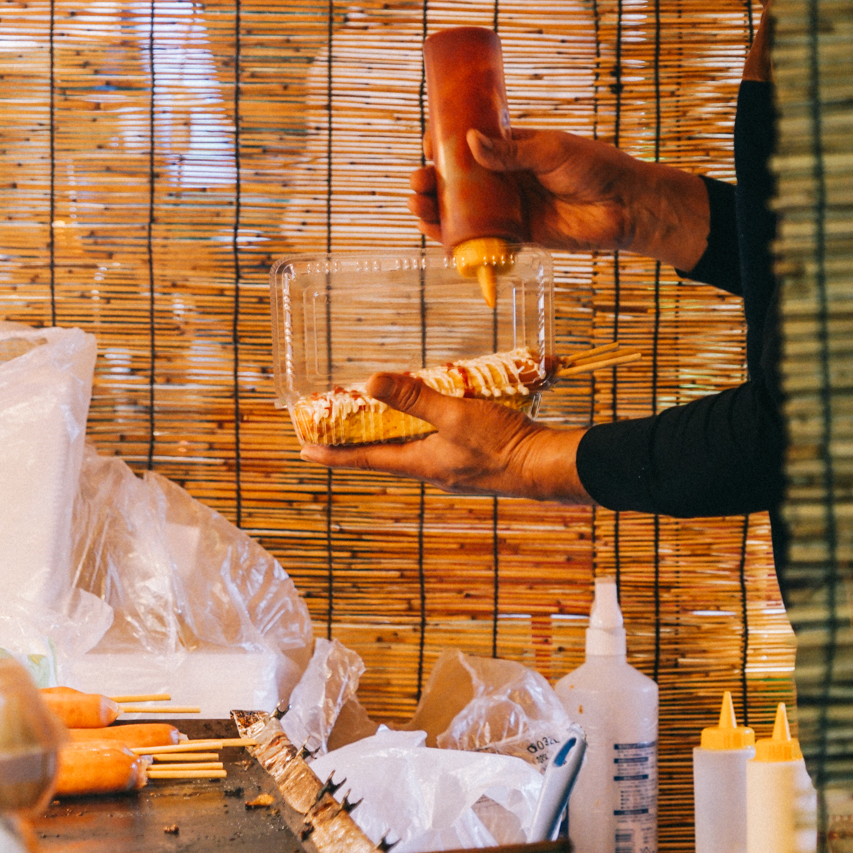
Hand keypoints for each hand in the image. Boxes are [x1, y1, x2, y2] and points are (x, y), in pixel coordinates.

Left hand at [298, 372, 592, 503]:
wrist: (549, 467)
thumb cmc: (502, 444)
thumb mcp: (454, 415)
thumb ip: (414, 397)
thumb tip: (370, 382)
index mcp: (421, 464)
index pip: (366, 459)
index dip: (334, 454)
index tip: (304, 451)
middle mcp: (433, 470)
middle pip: (386, 454)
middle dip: (360, 440)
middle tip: (334, 427)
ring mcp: (454, 467)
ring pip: (413, 447)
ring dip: (394, 431)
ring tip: (377, 413)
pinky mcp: (474, 460)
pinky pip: (438, 443)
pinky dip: (426, 427)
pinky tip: (435, 411)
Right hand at [408, 127, 709, 271]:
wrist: (626, 206)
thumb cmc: (596, 168)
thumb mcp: (552, 151)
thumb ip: (512, 152)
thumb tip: (470, 141)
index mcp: (511, 149)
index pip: (466, 145)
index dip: (442, 144)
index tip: (427, 145)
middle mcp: (503, 178)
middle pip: (455, 180)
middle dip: (430, 181)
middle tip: (418, 181)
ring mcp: (507, 207)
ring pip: (460, 210)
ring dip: (434, 208)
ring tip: (418, 204)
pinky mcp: (516, 236)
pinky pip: (478, 238)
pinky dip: (454, 238)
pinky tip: (437, 233)